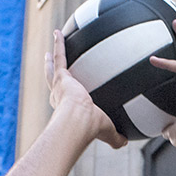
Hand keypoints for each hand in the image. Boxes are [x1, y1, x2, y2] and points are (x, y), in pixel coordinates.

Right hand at [45, 29, 126, 148]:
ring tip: (53, 44)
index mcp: (68, 109)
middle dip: (52, 74)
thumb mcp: (107, 132)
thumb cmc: (91, 128)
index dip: (63, 97)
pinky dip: (59, 43)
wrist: (79, 121)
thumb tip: (125, 143)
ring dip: (53, 55)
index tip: (64, 92)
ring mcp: (59, 85)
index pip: (65, 101)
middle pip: (54, 82)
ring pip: (53, 67)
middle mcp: (59, 97)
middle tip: (50, 64)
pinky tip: (58, 32)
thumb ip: (116, 137)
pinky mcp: (62, 77)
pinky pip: (61, 56)